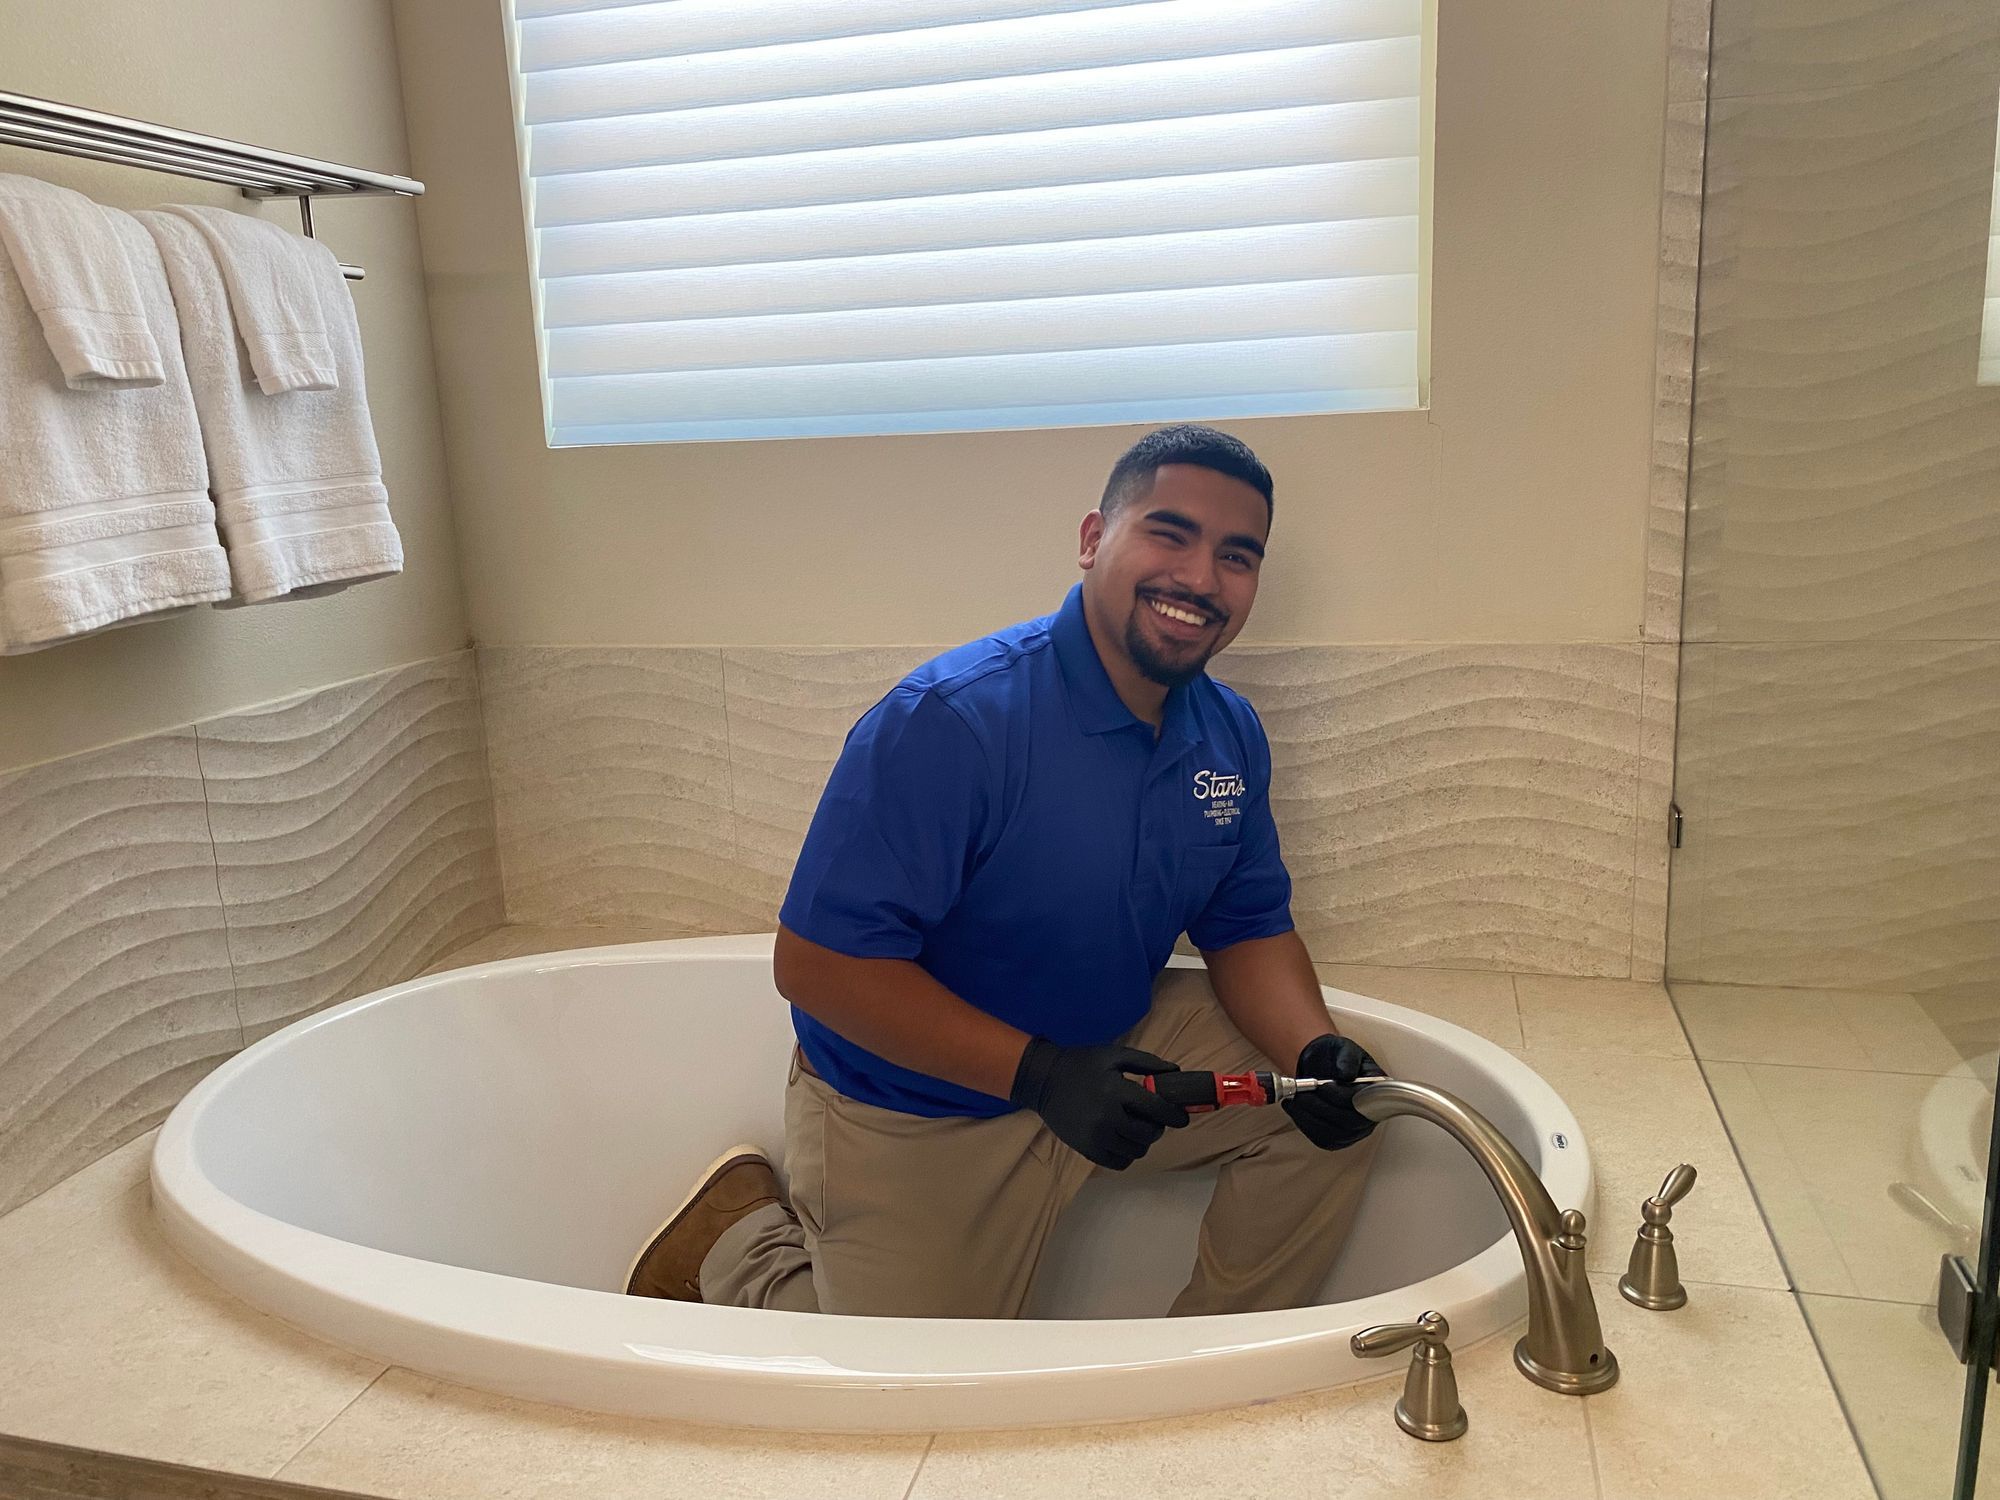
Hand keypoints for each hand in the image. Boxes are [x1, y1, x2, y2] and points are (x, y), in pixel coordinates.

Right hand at [1009, 1039, 1190, 1169]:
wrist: (1043, 1080)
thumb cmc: (1082, 1064)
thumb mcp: (1114, 1055)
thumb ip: (1146, 1063)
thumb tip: (1176, 1072)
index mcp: (1116, 1091)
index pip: (1156, 1109)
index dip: (1174, 1115)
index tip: (1182, 1117)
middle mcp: (1107, 1118)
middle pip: (1148, 1134)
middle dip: (1158, 1127)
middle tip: (1154, 1119)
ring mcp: (1095, 1137)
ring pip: (1135, 1150)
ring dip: (1143, 1141)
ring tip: (1137, 1129)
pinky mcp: (1086, 1150)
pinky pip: (1119, 1162)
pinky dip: (1127, 1154)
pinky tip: (1123, 1140)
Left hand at [1282, 1033, 1380, 1150]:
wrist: (1323, 1065)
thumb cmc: (1337, 1057)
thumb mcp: (1343, 1048)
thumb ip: (1347, 1058)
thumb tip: (1346, 1075)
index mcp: (1377, 1091)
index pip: (1366, 1103)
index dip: (1343, 1098)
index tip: (1322, 1087)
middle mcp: (1371, 1115)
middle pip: (1349, 1122)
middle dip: (1321, 1108)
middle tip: (1301, 1094)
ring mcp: (1355, 1130)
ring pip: (1334, 1134)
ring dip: (1309, 1118)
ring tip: (1294, 1100)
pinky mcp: (1338, 1139)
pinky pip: (1322, 1139)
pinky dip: (1305, 1125)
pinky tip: (1294, 1109)